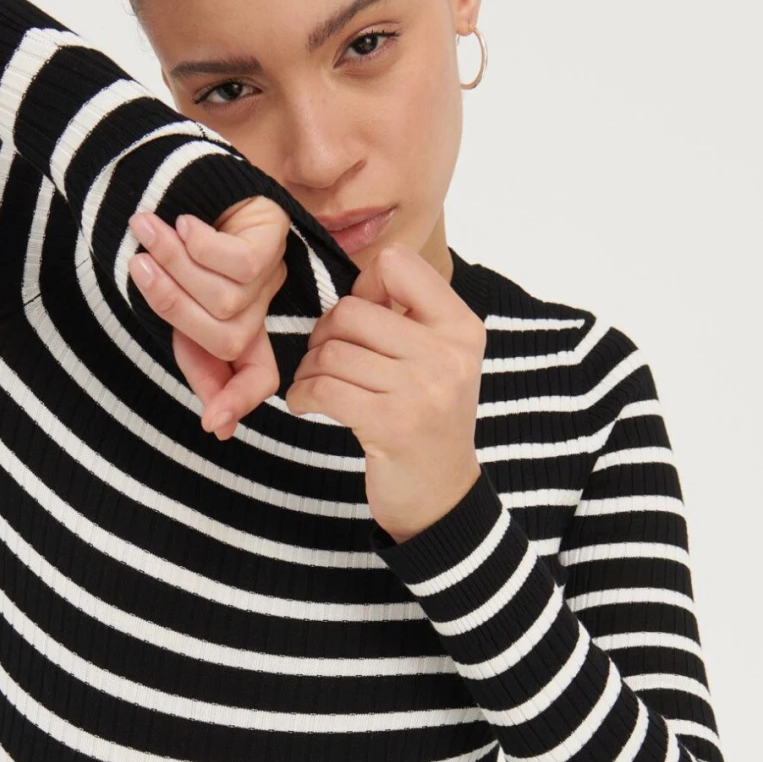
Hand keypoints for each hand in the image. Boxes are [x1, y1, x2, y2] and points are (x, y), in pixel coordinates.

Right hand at [126, 195, 289, 439]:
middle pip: (229, 337)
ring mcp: (272, 267)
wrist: (158, 170)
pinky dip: (203, 247)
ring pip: (229, 300)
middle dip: (175, 306)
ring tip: (146, 229)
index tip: (214, 425)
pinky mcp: (274, 230)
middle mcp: (262, 302)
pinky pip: (240, 264)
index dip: (239, 399)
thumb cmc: (156, 241)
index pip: (259, 375)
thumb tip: (218, 425)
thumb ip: (192, 356)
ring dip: (178, 266)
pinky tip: (186, 223)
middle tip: (137, 267)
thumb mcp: (167, 306)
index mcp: (239, 324)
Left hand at [283, 245, 485, 541]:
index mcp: (460, 327)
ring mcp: (422, 390)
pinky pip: (323, 388)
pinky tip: (307, 405)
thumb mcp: (437, 361)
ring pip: (332, 351)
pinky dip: (302, 395)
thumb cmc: (426, 421)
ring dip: (310, 370)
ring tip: (318, 387)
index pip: (398, 265)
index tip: (364, 319)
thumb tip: (356, 280)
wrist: (441, 497)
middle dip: (324, 335)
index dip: (366, 286)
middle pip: (352, 310)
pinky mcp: (391, 424)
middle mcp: (448, 353)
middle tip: (326, 361)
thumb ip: (406, 317)